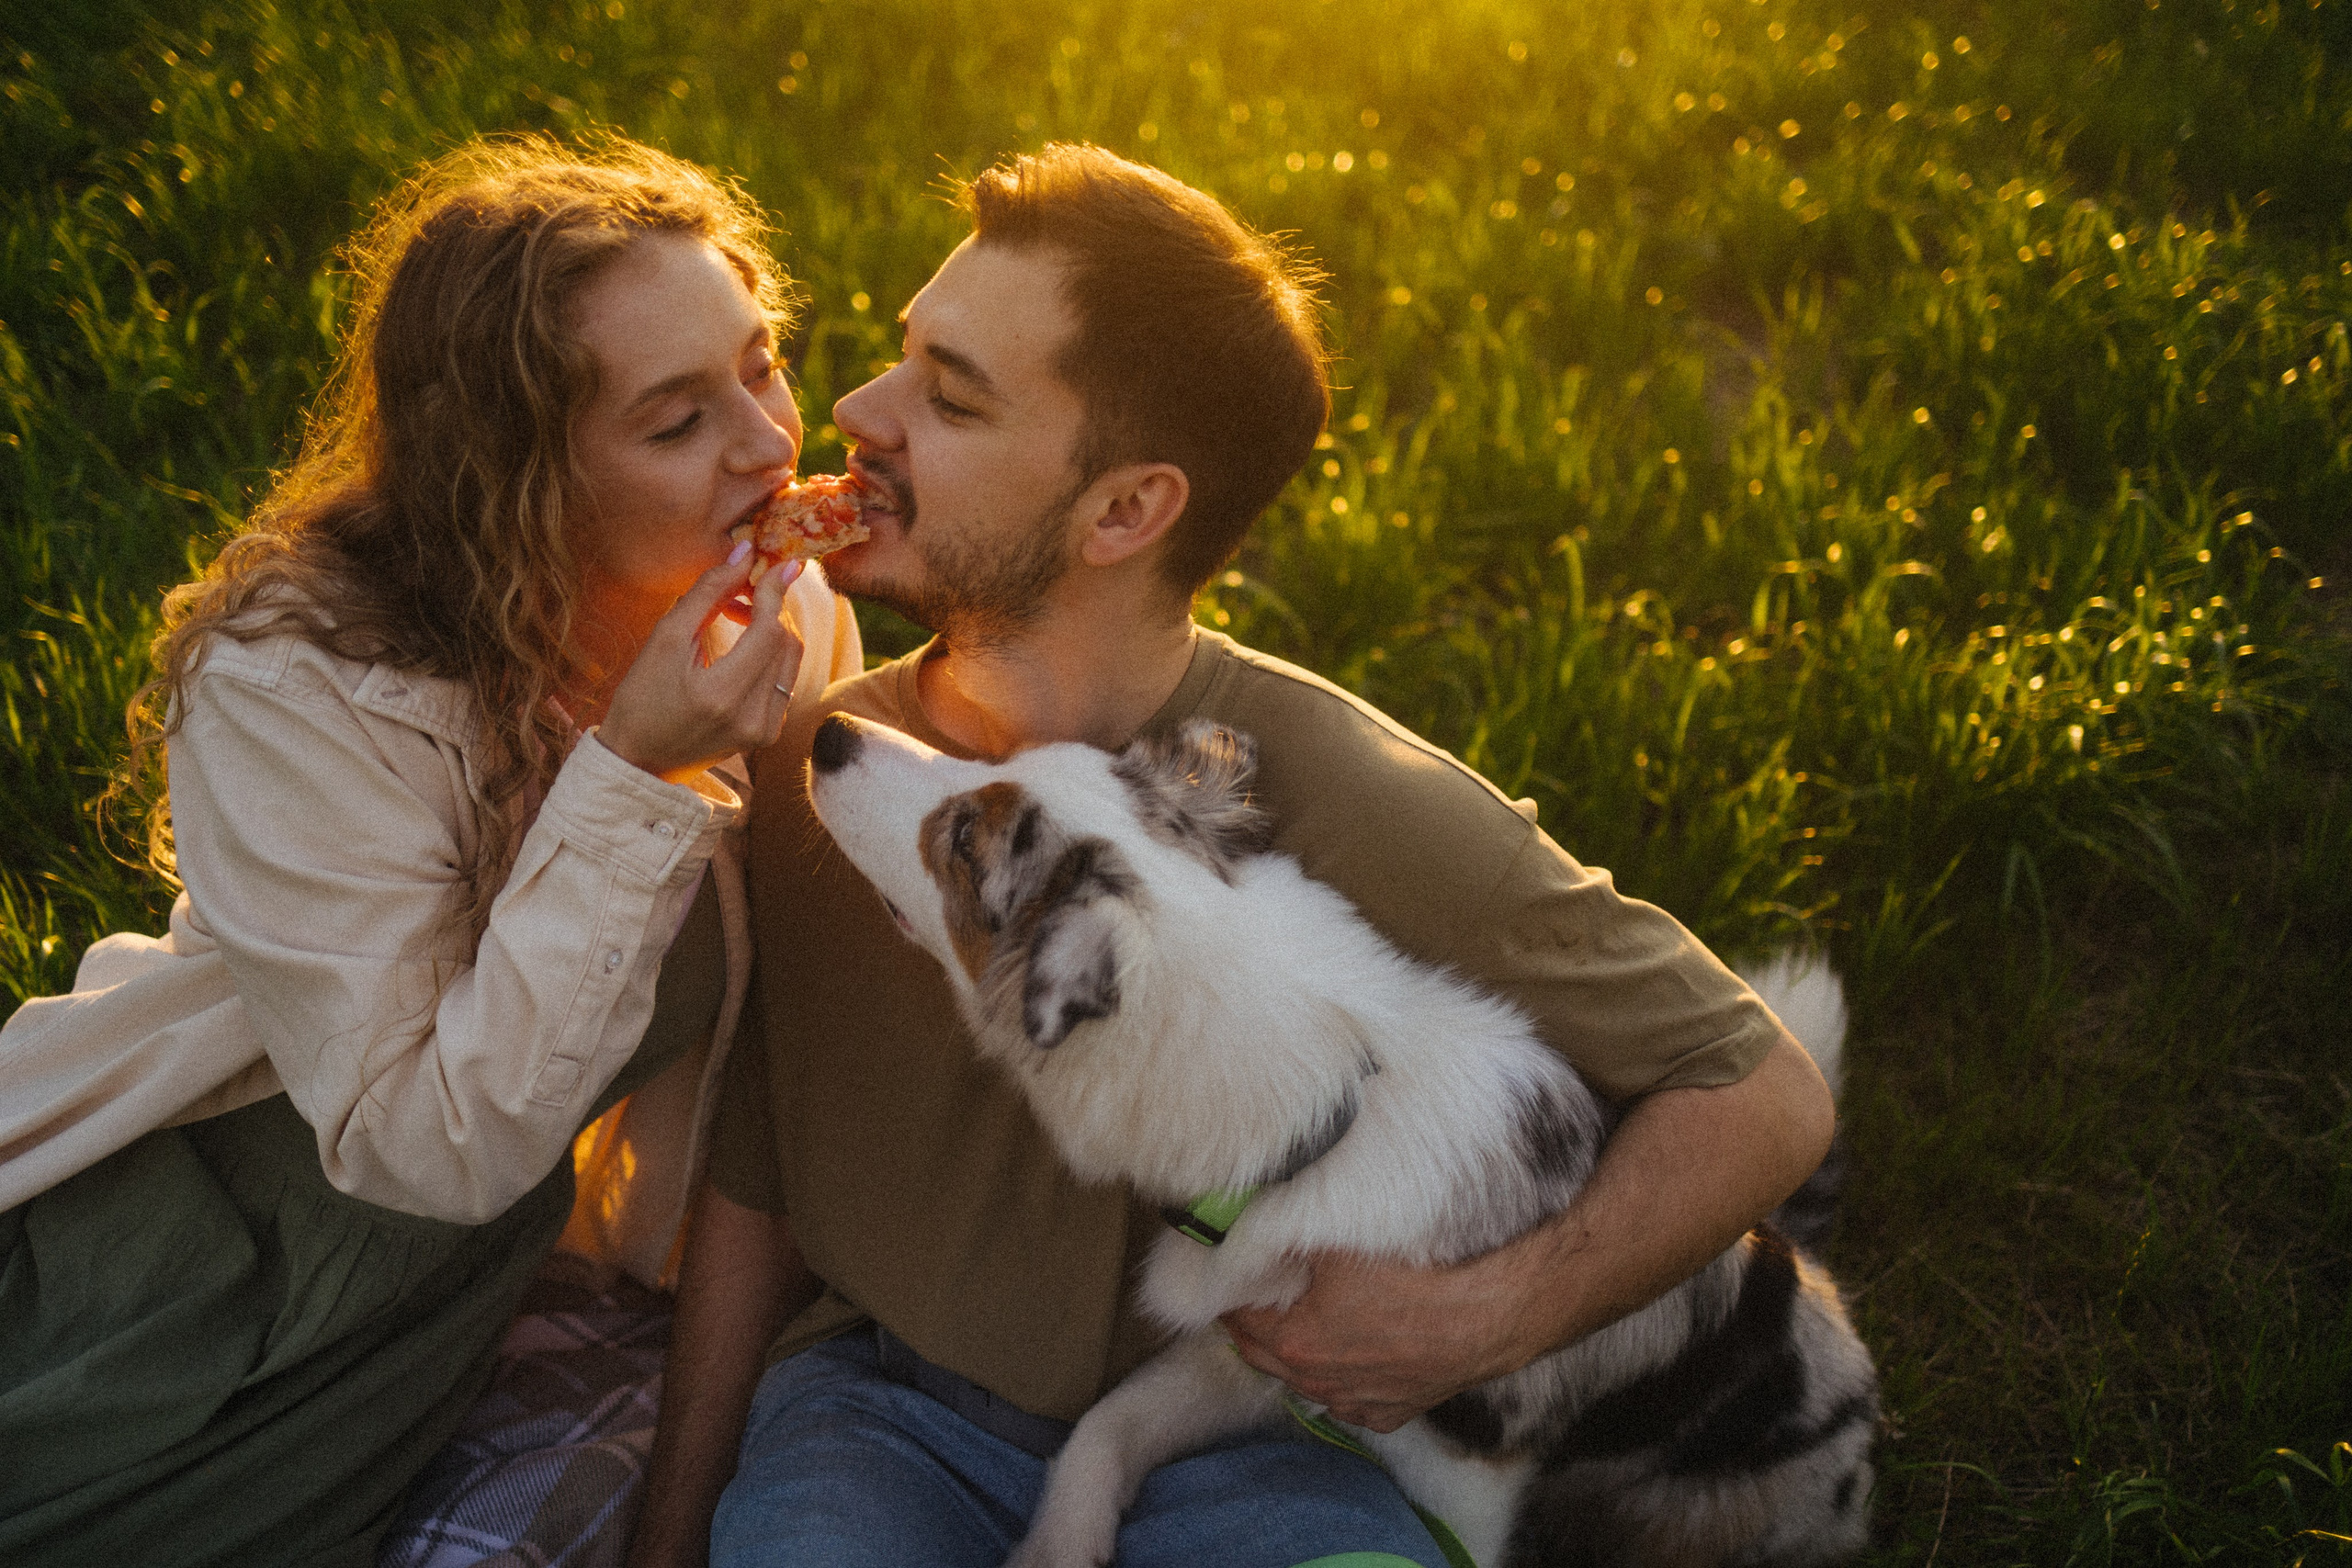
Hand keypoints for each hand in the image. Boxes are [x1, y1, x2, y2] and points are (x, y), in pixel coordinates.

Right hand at [600, 547, 804, 781]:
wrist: (638, 758)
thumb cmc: (642, 697)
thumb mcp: (665, 639)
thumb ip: (707, 594)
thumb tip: (744, 554)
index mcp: (722, 695)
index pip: (769, 632)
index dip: (775, 592)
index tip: (780, 563)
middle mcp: (752, 718)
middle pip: (786, 643)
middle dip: (771, 608)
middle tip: (742, 589)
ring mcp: (764, 730)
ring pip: (790, 661)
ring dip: (773, 629)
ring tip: (739, 613)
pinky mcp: (768, 734)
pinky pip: (783, 681)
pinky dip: (770, 656)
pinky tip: (744, 646)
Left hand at [1219, 1242, 1554, 1432]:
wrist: (1482, 1316)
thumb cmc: (1413, 1278)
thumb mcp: (1339, 1245)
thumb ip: (1290, 1242)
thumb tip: (1258, 1230)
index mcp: (1294, 1343)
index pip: (1239, 1320)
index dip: (1229, 1296)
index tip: (1226, 1280)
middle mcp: (1318, 1383)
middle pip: (1262, 1357)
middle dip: (1250, 1329)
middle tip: (1248, 1302)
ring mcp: (1355, 1403)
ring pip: (1305, 1383)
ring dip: (1294, 1356)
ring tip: (1298, 1325)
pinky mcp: (1390, 1413)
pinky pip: (1350, 1401)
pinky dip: (1340, 1380)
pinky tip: (1346, 1357)